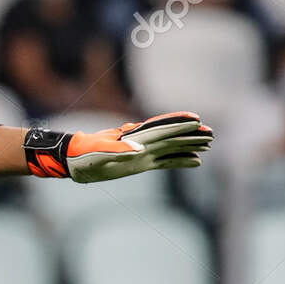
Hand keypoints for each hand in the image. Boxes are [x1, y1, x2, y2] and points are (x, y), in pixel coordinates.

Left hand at [24, 112, 212, 181]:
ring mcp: (143, 152)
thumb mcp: (98, 153)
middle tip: (211, 134)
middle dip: (190, 134)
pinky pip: (165, 160)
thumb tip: (139, 150)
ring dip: (189, 145)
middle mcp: (142, 143)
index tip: (197, 120)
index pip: (161, 129)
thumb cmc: (84, 155)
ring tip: (208, 144)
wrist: (74, 161)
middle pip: (171, 136)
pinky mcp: (140, 163)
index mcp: (134, 138)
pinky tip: (194, 161)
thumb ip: (117, 150)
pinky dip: (180, 160)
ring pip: (172, 147)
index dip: (178, 123)